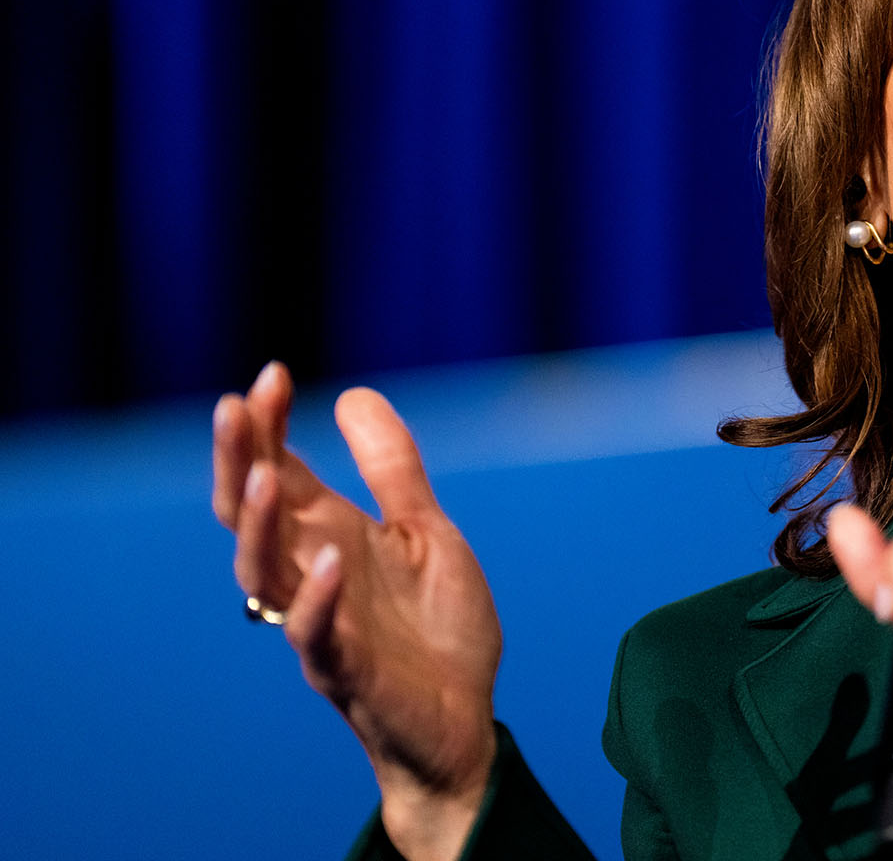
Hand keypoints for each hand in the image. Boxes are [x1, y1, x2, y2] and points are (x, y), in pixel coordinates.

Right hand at [213, 362, 501, 860]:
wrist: (463, 715)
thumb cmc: (435, 627)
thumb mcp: (424, 530)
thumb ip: (392, 470)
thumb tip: (352, 393)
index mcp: (327, 536)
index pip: (278, 471)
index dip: (267, 427)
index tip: (273, 374)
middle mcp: (310, 574)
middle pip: (249, 515)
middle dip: (237, 462)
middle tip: (232, 407)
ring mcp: (321, 623)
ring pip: (263, 574)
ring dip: (260, 527)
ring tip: (266, 477)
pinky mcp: (345, 670)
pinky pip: (314, 637)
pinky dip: (318, 601)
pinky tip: (330, 561)